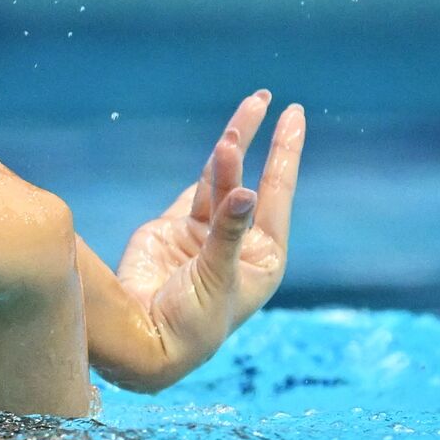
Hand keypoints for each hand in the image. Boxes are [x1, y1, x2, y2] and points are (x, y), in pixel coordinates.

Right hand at [116, 90, 306, 385]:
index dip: (285, 154)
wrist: (145, 339)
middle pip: (251, 179)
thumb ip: (228, 232)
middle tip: (263, 99)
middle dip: (256, 141)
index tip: (294, 116)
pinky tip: (221, 147)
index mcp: (263, 257)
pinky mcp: (173, 230)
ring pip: (219, 180)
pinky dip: (204, 170)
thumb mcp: (218, 278)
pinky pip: (194, 190)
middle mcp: (238, 241)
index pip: (278, 194)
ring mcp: (205, 234)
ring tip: (236, 123)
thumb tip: (245, 191)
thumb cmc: (194, 323)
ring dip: (226, 152)